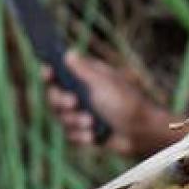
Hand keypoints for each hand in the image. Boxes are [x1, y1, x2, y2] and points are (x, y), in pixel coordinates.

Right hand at [43, 52, 181, 157]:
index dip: (49, 72)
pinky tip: (93, 136)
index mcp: (86, 78)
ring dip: (75, 121)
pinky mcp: (85, 132)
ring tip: (91, 123)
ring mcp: (82, 114)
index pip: (59, 72)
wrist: (141, 132)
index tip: (47, 73)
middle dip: (62, 102)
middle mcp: (81, 95)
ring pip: (60, 118)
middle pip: (53, 97)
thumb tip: (67, 53)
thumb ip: (82, 70)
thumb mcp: (102, 83)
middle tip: (74, 103)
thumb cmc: (126, 103)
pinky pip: (70, 135)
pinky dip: (81, 136)